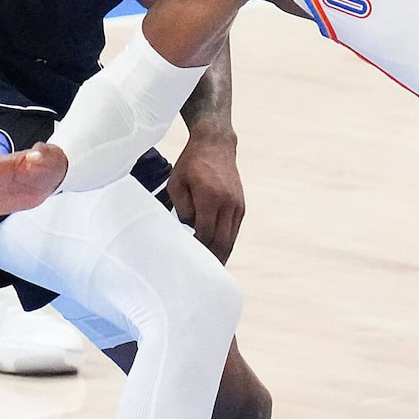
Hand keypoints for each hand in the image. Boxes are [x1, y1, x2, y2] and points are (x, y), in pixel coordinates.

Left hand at [165, 130, 246, 259]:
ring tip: (211, 269)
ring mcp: (237, 205)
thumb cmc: (191, 163)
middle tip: (201, 274)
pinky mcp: (241, 205)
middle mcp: (227, 203)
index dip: (197, 250)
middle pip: (221, 241)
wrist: (216, 144)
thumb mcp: (177, 183)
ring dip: (221, 254)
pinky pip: (234, 230)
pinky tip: (218, 251)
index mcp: (210, 198)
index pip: (204, 234)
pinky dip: (227, 242)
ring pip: (230, 238)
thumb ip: (182, 209)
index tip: (188, 260)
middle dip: (211, 258)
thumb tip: (190, 229)